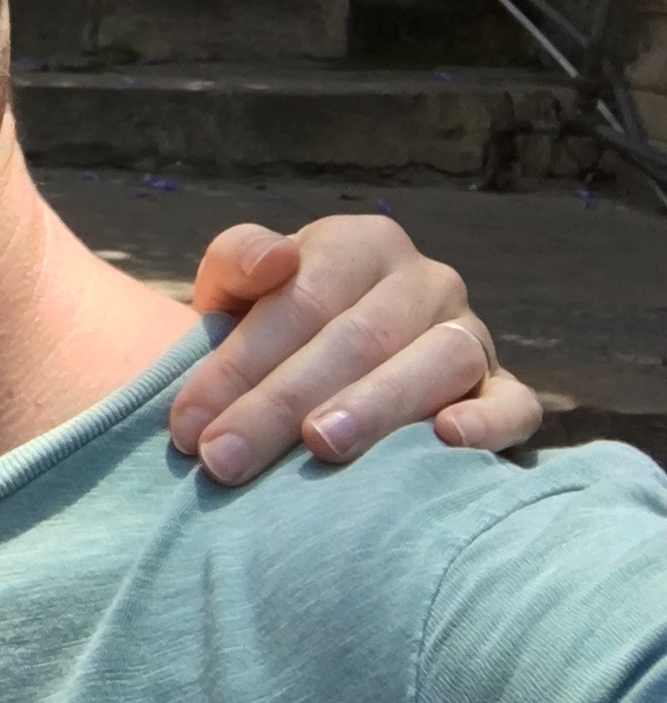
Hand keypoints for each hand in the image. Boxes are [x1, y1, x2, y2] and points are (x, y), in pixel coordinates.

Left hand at [167, 216, 541, 483]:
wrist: (324, 371)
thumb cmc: (272, 332)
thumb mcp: (235, 288)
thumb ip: (237, 261)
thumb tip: (279, 258)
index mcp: (359, 244)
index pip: (299, 299)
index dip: (239, 363)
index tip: (188, 426)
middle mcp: (425, 280)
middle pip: (355, 338)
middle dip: (279, 403)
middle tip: (225, 459)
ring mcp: (472, 334)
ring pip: (435, 362)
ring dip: (375, 407)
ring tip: (320, 446)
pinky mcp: (506, 390)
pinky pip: (513, 404)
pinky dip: (486, 423)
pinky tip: (445, 442)